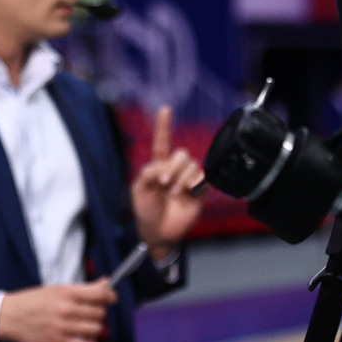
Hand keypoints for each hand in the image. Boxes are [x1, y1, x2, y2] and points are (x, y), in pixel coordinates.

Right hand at [0, 282, 117, 341]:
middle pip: (100, 313)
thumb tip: (105, 283)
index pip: (101, 294)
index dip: (111, 296)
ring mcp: (63, 327)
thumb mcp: (57, 289)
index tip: (112, 299)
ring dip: (96, 329)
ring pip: (96, 330)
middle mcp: (67, 309)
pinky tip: (84, 339)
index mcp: (67, 293)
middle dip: (100, 313)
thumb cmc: (33, 301)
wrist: (10, 317)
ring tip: (88, 327)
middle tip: (93, 313)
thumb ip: (83, 288)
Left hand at [131, 106, 205, 257]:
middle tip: (163, 183)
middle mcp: (174, 170)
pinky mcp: (199, 191)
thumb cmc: (146, 210)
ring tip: (174, 192)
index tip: (165, 109)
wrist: (159, 232)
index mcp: (158, 166)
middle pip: (181, 154)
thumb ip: (148, 172)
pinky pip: (203, 177)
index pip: (162, 142)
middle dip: (172, 167)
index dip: (164, 126)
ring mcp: (187, 179)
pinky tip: (188, 191)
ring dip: (181, 177)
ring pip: (192, 164)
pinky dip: (195, 182)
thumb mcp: (138, 189)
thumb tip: (164, 166)